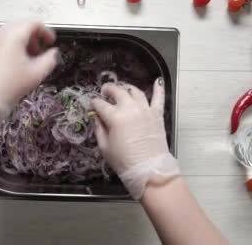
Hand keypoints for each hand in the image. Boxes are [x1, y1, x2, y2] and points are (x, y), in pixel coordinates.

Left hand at [0, 21, 57, 130]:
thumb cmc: (10, 86)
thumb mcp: (37, 74)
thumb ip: (50, 59)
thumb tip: (53, 53)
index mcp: (14, 33)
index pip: (34, 23)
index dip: (46, 31)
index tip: (51, 43)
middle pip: (21, 26)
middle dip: (33, 37)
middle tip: (40, 52)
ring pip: (9, 33)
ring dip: (21, 42)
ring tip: (27, 59)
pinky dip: (8, 47)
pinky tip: (11, 64)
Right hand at [92, 78, 178, 198]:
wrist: (149, 170)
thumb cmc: (124, 161)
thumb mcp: (104, 147)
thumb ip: (99, 129)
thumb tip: (97, 117)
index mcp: (114, 117)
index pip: (100, 104)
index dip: (94, 103)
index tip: (92, 105)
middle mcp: (130, 108)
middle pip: (117, 91)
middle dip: (108, 90)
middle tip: (105, 92)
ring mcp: (145, 110)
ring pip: (135, 91)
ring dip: (127, 89)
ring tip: (123, 91)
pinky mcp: (157, 114)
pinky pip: (159, 98)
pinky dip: (158, 89)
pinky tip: (157, 81)